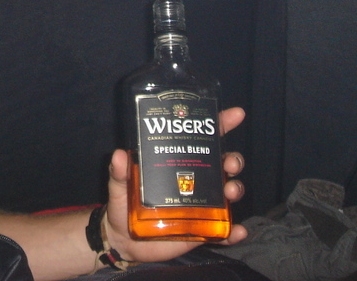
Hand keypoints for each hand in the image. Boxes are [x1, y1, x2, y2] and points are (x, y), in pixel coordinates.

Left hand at [104, 106, 247, 264]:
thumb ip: (119, 173)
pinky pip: (225, 231)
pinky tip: (238, 232)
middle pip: (223, 164)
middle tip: (229, 164)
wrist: (125, 242)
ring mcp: (202, 204)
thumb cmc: (123, 205)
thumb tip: (119, 155)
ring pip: (229, 192)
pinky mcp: (203, 229)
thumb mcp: (119, 186)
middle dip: (233, 160)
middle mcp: (195, 179)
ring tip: (230, 192)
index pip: (202, 139)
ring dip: (236, 189)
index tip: (236, 114)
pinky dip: (234, 232)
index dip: (221, 124)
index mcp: (178, 162)